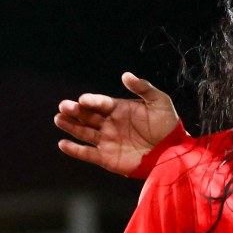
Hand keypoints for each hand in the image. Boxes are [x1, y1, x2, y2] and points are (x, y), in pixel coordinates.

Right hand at [56, 72, 181, 176]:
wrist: (173, 151)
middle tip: (64, 106)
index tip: (83, 99)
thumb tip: (126, 75)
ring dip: (70, 126)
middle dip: (75, 110)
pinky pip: (87, 153)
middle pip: (87, 115)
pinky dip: (74, 150)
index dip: (92, 101)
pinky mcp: (106, 158)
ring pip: (83, 132)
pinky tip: (63, 143)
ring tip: (59, 119)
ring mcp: (106, 140)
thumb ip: (144, 88)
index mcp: (118, 108)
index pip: (100, 102)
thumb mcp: (160, 102)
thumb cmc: (167, 125)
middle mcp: (108, 123)